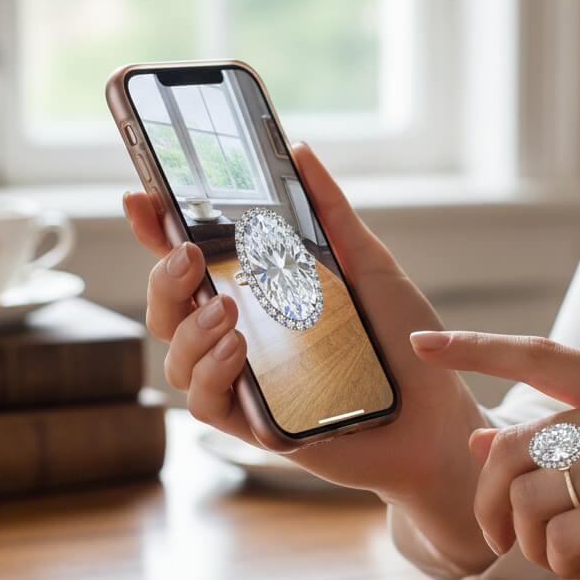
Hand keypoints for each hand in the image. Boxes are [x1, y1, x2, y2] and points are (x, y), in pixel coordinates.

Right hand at [122, 142, 487, 510]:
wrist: (439, 416)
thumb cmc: (407, 342)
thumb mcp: (371, 267)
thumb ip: (331, 213)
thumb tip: (298, 152)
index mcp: (264, 294)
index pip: (196, 261)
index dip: (158, 230)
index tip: (140, 198)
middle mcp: (246, 335)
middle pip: (170, 307)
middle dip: (163, 277)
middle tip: (188, 255)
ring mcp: (248, 381)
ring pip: (176, 355)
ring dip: (189, 328)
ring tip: (227, 309)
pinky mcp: (257, 426)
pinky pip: (205, 404)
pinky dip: (209, 374)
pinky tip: (236, 351)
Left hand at [411, 330, 579, 579]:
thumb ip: (568, 441)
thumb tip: (484, 434)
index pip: (539, 353)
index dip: (474, 347)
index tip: (421, 344)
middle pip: (513, 447)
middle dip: (490, 505)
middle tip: (511, 541)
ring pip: (529, 497)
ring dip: (531, 545)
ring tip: (570, 557)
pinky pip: (558, 537)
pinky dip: (560, 565)